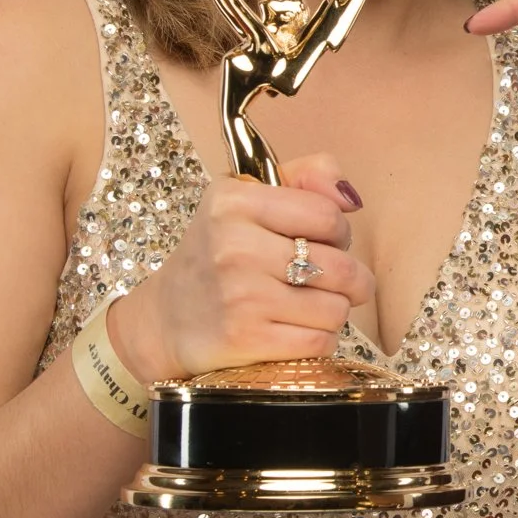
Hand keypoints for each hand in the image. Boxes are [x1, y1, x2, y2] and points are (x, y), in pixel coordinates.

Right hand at [107, 152, 372, 382]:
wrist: (166, 318)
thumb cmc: (220, 253)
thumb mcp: (248, 197)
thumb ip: (306, 176)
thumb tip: (351, 198)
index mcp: (234, 202)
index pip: (328, 215)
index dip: (339, 233)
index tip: (326, 243)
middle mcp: (234, 246)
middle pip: (340, 267)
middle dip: (350, 279)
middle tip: (329, 281)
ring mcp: (240, 295)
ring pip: (336, 309)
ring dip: (334, 312)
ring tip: (309, 306)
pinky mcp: (245, 338)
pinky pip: (319, 342)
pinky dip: (319, 340)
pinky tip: (296, 330)